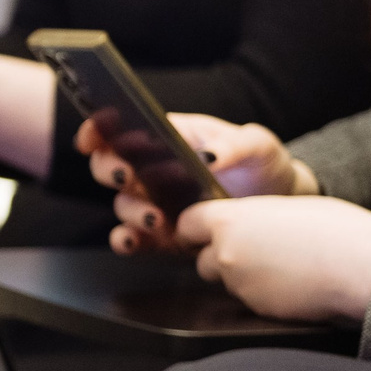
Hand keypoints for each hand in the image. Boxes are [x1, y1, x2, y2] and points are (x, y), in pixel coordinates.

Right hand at [83, 113, 313, 251]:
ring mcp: (154, 203)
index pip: (120, 128)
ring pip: (122, 205)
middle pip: (110, 166)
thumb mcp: (258, 145)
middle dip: (110, 169)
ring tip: (158, 218)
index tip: (91, 138)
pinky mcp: (162, 234)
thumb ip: (236, 145)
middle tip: (128, 174)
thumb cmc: (261, 164)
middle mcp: (151, 170)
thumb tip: (210, 156)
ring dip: (132, 211)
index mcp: (166, 138)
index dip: (98, 130)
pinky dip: (127, 240)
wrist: (278, 203)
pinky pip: (134, 238)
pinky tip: (133, 241)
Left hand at [168, 195, 370, 321]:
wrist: (361, 267)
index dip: (196, 228)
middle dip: (218, 256)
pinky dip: (263, 293)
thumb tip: (247, 223)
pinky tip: (291, 283)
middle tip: (252, 250)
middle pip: (202, 258)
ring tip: (280, 266)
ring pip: (226, 280)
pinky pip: (249, 299)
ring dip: (241, 275)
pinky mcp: (257, 309)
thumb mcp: (287, 207)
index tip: (202, 232)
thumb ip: (254, 217)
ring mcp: (239, 284)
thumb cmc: (336, 230)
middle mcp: (225, 252)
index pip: (188, 223)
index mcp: (230, 219)